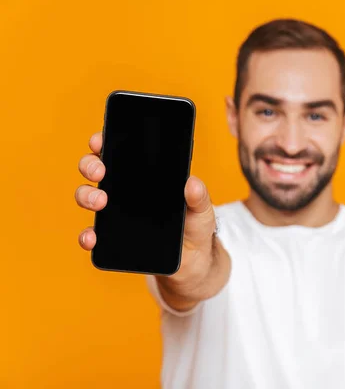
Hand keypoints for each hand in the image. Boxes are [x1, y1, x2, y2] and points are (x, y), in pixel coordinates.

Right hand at [75, 131, 217, 282]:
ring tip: (100, 202)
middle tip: (101, 172)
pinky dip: (86, 235)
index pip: (119, 150)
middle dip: (90, 165)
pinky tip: (92, 237)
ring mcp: (114, 212)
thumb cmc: (195, 226)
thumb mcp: (201, 209)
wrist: (192, 259)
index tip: (100, 140)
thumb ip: (199, 197)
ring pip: (87, 195)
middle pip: (95, 168)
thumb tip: (192, 183)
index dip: (103, 141)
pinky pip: (92, 233)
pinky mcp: (112, 237)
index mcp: (144, 174)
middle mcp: (124, 189)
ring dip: (86, 195)